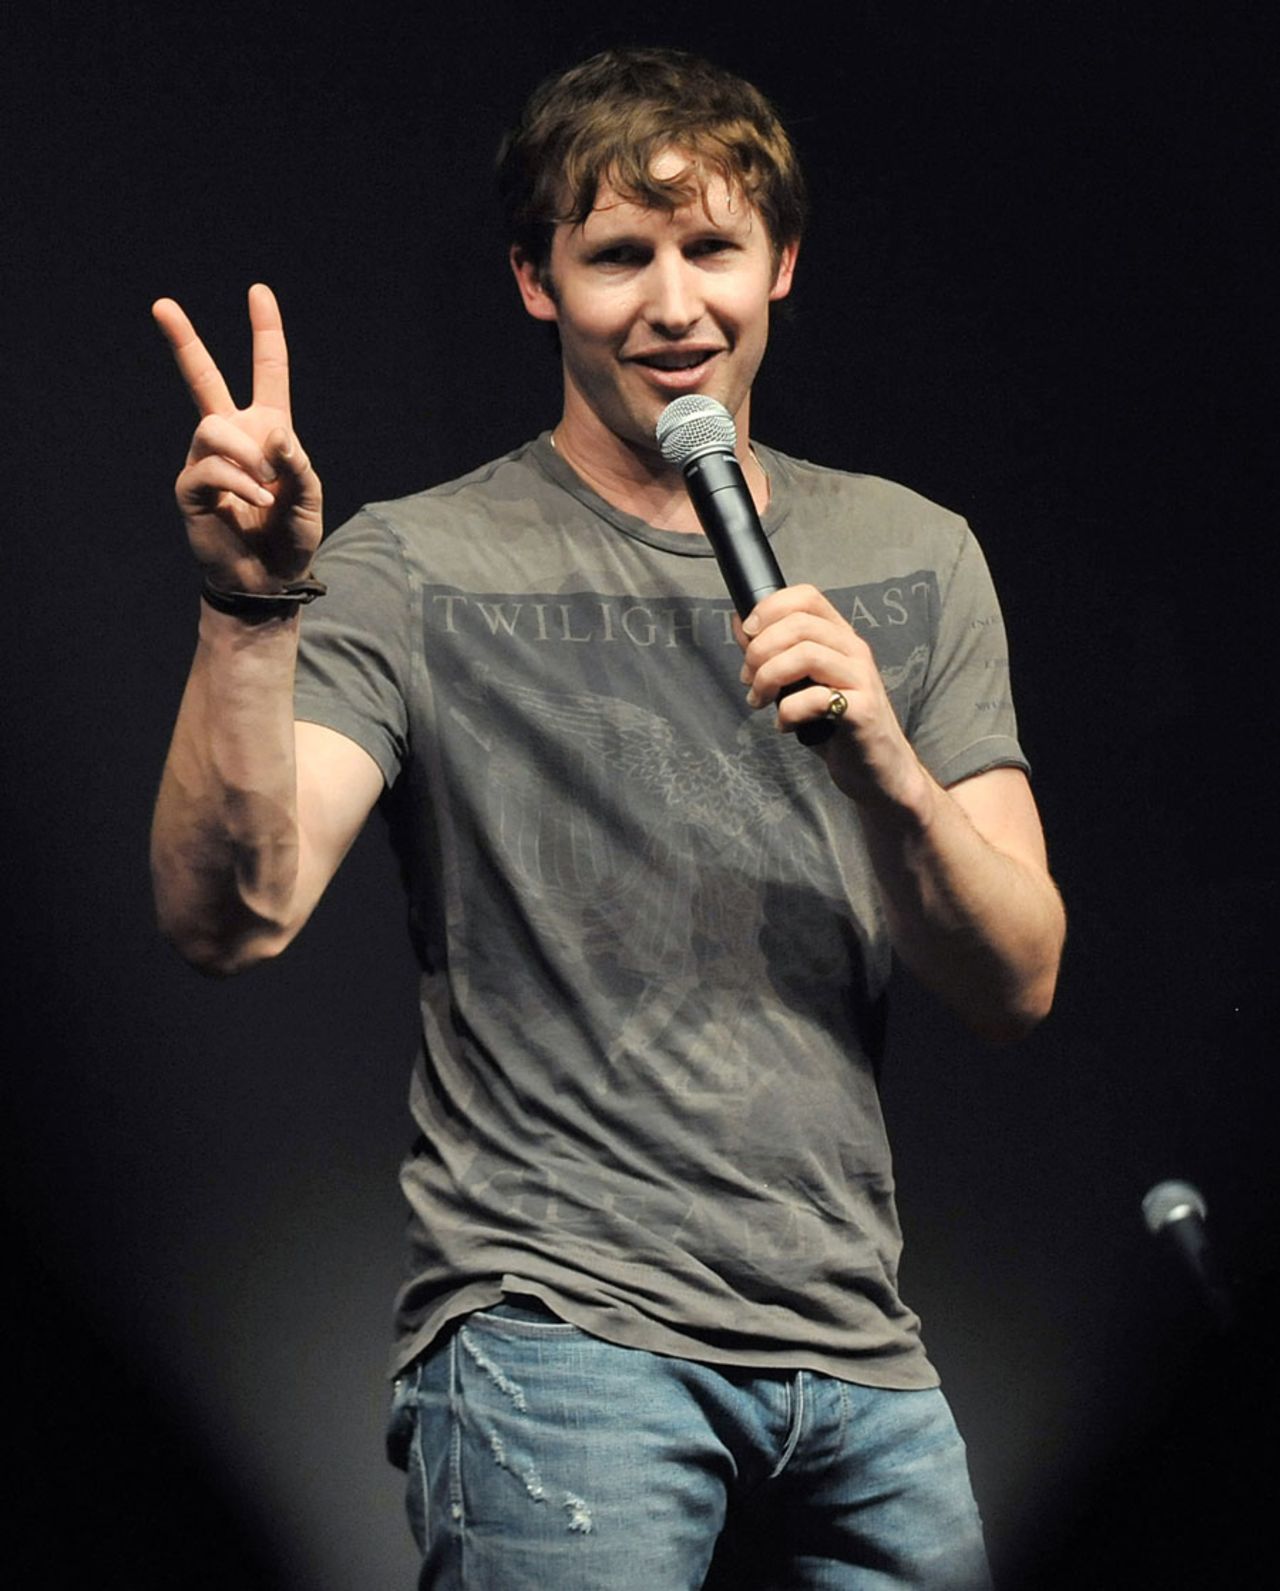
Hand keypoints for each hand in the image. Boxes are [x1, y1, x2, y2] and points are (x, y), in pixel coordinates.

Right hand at [153, 284, 321, 592]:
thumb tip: (272, 436)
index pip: (267, 372)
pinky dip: (241, 483)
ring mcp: (206, 460)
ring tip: (267, 488)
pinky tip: (258, 502)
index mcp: (268, 430)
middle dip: (183, 341)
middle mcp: (232, 436)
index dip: (265, 332)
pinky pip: (211, 468)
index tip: (259, 292)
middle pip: (203, 378)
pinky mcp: (191, 487)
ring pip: (214, 427)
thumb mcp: (310, 498)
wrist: (269, 578)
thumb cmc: (291, 536)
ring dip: (247, 456)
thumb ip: (297, 464)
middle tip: (161, 305)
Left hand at [736, 584, 926, 809]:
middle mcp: (854, 651)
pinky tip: (785, 726)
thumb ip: (773, 652)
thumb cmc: (837, 727)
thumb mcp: (800, 684)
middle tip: (749, 680)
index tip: (748, 634)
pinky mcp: (862, 711)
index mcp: (840, 638)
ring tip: (760, 701)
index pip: (807, 597)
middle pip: (799, 625)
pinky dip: (788, 713)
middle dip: (760, 650)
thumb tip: (739, 623)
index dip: (770, 608)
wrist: (878, 771)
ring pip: (805, 654)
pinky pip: (815, 698)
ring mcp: (861, 679)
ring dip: (768, 678)